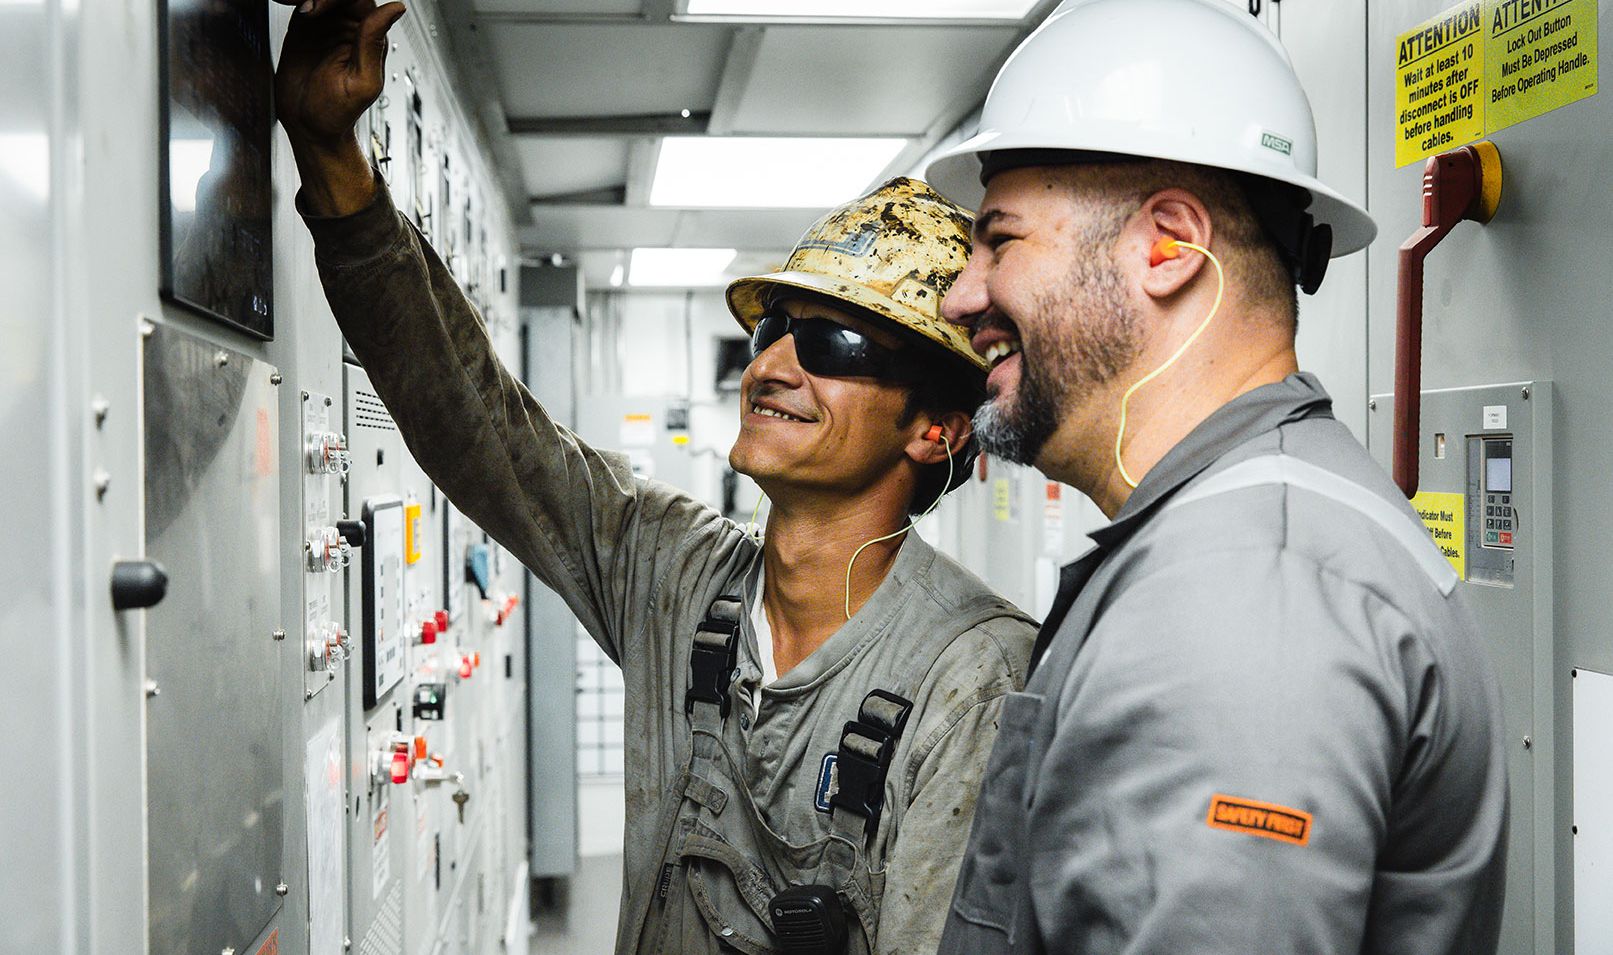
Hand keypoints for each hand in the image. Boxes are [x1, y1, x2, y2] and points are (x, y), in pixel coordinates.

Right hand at [277, 0, 404, 147]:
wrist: (310, 128)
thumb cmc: (339, 113)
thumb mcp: (362, 82)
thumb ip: (373, 43)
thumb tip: (395, 8)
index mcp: (370, 35)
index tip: (313, 9)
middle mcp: (349, 25)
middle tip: (301, 11)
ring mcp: (326, 25)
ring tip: (293, 8)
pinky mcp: (303, 28)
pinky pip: (299, 2)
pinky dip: (292, 0)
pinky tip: (286, 6)